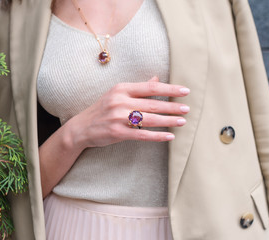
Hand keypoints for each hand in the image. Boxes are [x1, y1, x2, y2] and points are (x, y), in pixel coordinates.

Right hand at [64, 76, 189, 149]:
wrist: (81, 127)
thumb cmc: (102, 109)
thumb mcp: (117, 94)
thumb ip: (138, 88)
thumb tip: (156, 79)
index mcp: (121, 89)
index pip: (150, 87)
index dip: (169, 89)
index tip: (185, 91)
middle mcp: (120, 101)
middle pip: (152, 104)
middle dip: (172, 106)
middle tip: (187, 109)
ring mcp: (118, 118)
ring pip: (149, 119)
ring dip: (168, 121)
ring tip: (182, 122)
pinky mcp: (117, 133)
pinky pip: (142, 135)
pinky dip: (157, 136)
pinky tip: (169, 136)